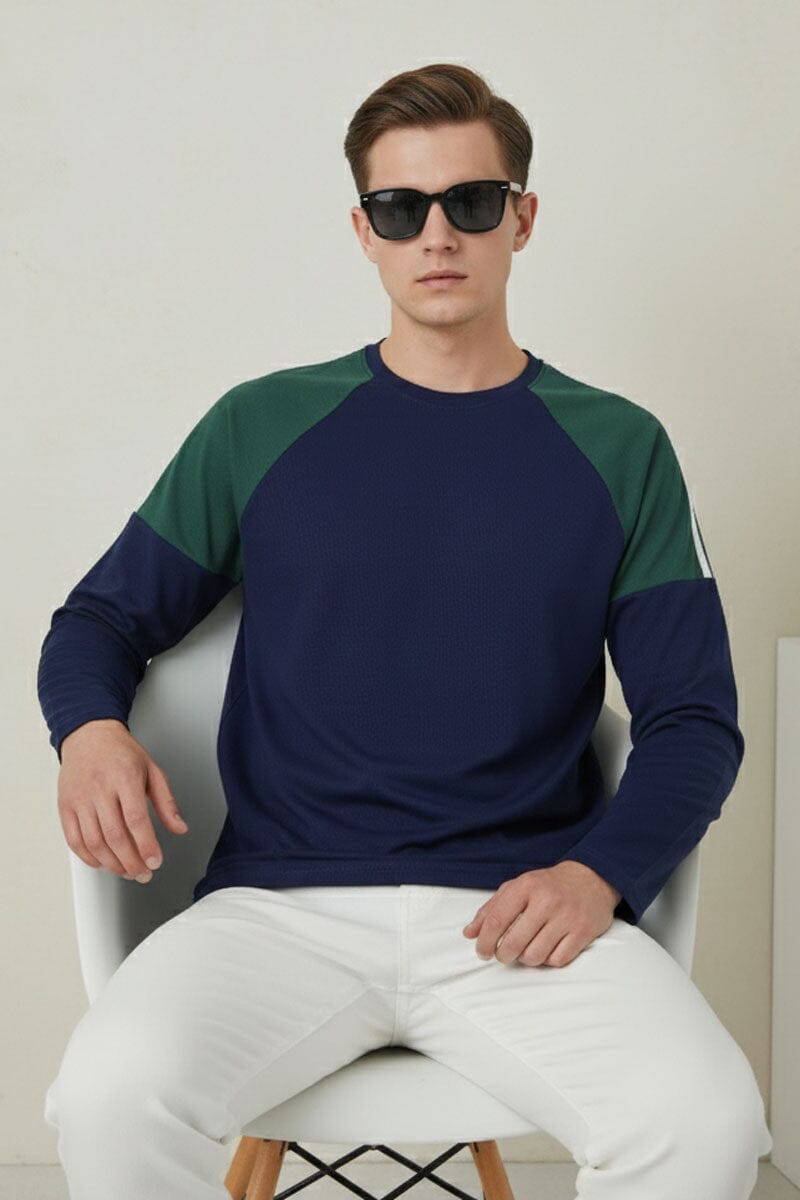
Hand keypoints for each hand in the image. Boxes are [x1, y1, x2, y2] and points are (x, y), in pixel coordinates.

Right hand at [58, 719, 188, 883]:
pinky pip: (74, 840)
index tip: (155, 861)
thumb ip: (166, 801)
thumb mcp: (152, 770)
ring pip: (93, 842)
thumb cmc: (121, 752)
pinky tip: (103, 863)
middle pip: (114, 836)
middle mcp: (100, 788)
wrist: (89, 735)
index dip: (146, 845)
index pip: (136, 819)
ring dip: (112, 864)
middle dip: (131, 862)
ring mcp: (79, 798)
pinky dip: (88, 857)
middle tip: (144, 873)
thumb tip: (180, 828)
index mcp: (125, 777)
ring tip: (128, 871)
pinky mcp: (65, 806)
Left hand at [462, 860, 621, 968]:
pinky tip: (548, 948)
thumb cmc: (548, 885)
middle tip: (505, 954)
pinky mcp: (583, 932)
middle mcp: (546, 901)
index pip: (495, 921)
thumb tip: (469, 933)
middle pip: (513, 944)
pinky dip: (548, 960)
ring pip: (534, 956)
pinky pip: (557, 961)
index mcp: (525, 886)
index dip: (484, 942)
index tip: (483, 952)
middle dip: (504, 955)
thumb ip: (490, 909)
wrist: (591, 878)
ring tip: (528, 948)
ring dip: (526, 958)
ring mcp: (566, 917)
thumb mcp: (517, 887)